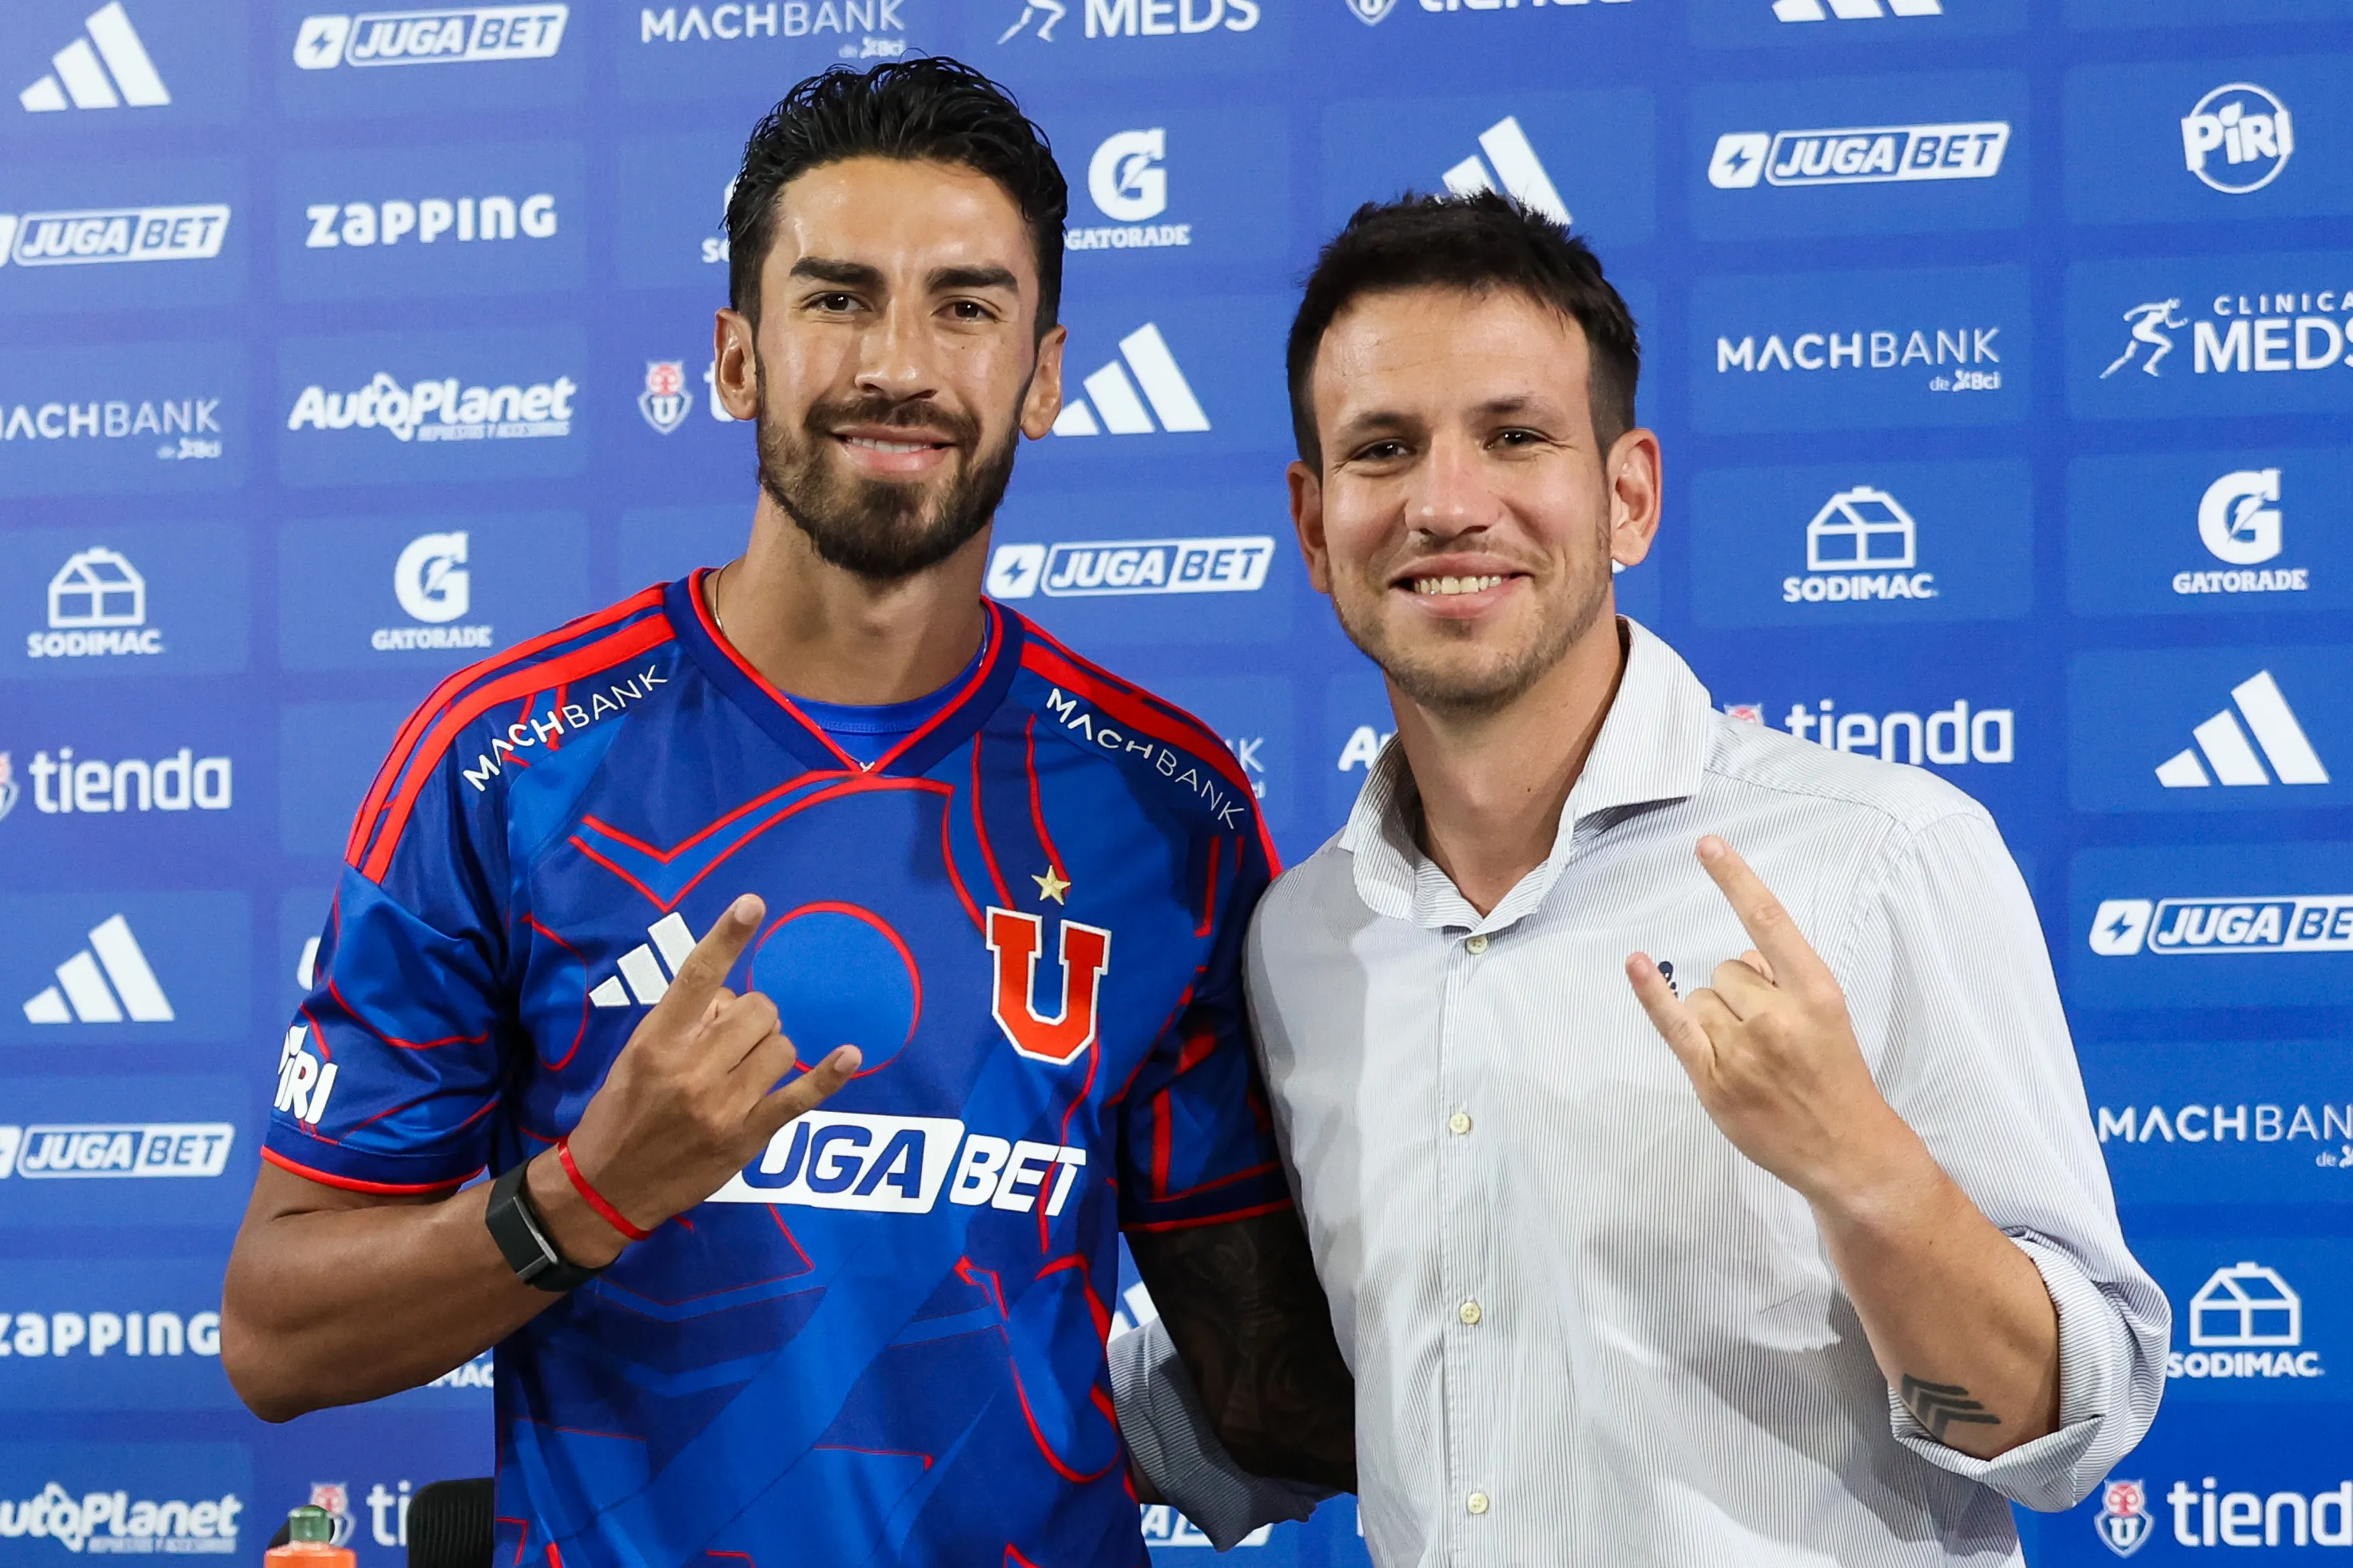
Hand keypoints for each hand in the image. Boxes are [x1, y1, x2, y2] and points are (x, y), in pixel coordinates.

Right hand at [532, 894, 858, 1262]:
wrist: (608, 1187)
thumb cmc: (622, 1112)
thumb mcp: (636, 1057)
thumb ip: (681, 1022)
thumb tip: (729, 998)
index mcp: (657, 1041)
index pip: (696, 976)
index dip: (726, 937)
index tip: (753, 904)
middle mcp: (691, 1068)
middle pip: (757, 1009)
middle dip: (752, 1017)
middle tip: (730, 1041)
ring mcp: (722, 1104)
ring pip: (781, 1046)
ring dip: (770, 1050)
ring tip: (744, 1070)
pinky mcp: (747, 1136)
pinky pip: (799, 1097)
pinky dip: (828, 1076)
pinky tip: (849, 1055)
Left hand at [1625, 836, 1912, 1204]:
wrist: (1847, 1152)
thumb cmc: (1835, 1078)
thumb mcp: (1828, 1018)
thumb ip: (1783, 980)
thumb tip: (1737, 961)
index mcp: (1816, 991)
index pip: (1767, 921)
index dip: (1734, 879)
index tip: (1705, 844)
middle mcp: (1777, 1016)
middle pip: (1725, 969)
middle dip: (1739, 995)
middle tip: (1771, 1039)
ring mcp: (1743, 1050)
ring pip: (1699, 998)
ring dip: (1715, 1020)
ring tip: (1752, 1060)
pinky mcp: (1712, 1080)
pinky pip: (1671, 1024)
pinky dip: (1651, 994)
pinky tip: (1635, 965)